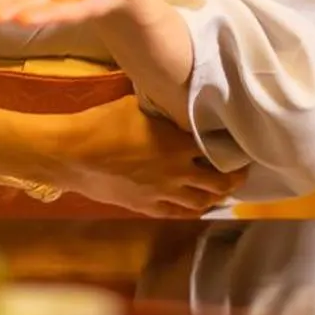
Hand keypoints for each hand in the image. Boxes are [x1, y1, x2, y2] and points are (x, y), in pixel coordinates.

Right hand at [49, 97, 246, 218]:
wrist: (73, 154)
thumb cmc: (102, 123)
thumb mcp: (137, 106)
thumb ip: (163, 110)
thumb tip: (174, 102)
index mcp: (178, 145)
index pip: (218, 149)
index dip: (232, 148)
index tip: (238, 143)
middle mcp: (177, 172)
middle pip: (219, 182)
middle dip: (234, 177)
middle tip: (241, 170)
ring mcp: (163, 193)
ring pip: (202, 201)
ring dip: (216, 196)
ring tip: (223, 189)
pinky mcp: (147, 206)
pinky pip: (178, 213)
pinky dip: (192, 209)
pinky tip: (197, 205)